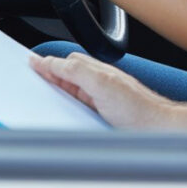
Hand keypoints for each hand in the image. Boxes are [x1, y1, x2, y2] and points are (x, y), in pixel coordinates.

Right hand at [29, 52, 170, 128]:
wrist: (155, 126)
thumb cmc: (136, 107)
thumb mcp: (101, 85)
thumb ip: (77, 72)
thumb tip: (54, 62)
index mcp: (96, 71)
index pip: (66, 62)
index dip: (48, 62)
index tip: (31, 61)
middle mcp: (98, 82)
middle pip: (67, 72)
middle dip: (50, 70)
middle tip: (32, 70)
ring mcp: (99, 97)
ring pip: (72, 87)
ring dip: (58, 83)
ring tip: (42, 81)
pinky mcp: (100, 113)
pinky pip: (77, 102)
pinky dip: (66, 99)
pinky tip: (62, 103)